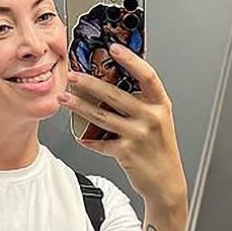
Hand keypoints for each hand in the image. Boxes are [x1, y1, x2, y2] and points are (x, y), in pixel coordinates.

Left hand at [59, 43, 187, 207]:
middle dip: (90, 83)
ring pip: (102, 116)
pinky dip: (88, 139)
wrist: (166, 183)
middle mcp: (151, 118)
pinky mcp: (126, 152)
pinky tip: (80, 134)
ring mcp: (139, 135)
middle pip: (115, 94)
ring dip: (80, 106)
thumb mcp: (159, 121)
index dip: (131, 59)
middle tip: (73, 75)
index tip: (114, 47)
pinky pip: (100, 142)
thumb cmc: (159, 150)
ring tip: (65, 98)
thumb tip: (114, 84)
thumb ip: (142, 103)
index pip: (147, 75)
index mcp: (161, 105)